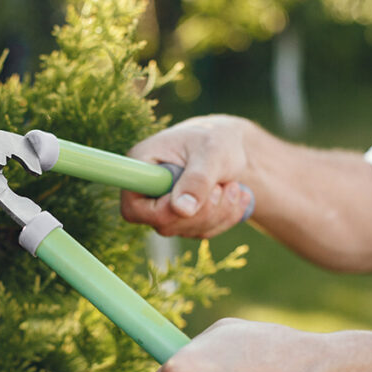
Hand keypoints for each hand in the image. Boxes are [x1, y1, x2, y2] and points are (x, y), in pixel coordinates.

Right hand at [120, 114, 255, 237]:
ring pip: (187, 230)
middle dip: (203, 211)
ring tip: (233, 185)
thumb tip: (183, 210)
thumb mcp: (211, 152)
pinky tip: (237, 196)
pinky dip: (226, 217)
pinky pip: (203, 232)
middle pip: (164, 224)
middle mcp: (147, 190)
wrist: (230, 145)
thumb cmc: (216, 139)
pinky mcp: (183, 218)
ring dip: (219, 213)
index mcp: (141, 165)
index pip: (133, 207)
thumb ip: (197, 180)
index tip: (191, 199)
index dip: (162, 212)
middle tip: (223, 186)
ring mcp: (164, 207)